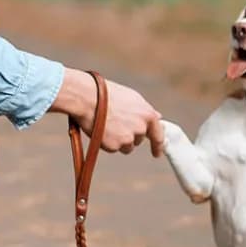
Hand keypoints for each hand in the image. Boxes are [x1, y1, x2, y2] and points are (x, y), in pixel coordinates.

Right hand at [50, 69, 164, 156]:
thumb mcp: (131, 98)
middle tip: (116, 123)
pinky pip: (112, 148)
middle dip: (129, 135)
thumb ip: (145, 111)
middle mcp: (140, 128)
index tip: (157, 153)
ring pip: (126, 146)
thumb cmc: (107, 93)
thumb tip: (158, 117)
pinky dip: (106, 141)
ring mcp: (128, 138)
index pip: (159, 135)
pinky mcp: (114, 146)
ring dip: (118, 140)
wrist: (87, 97)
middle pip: (138, 140)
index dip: (158, 146)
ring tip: (106, 124)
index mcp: (148, 114)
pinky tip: (100, 128)